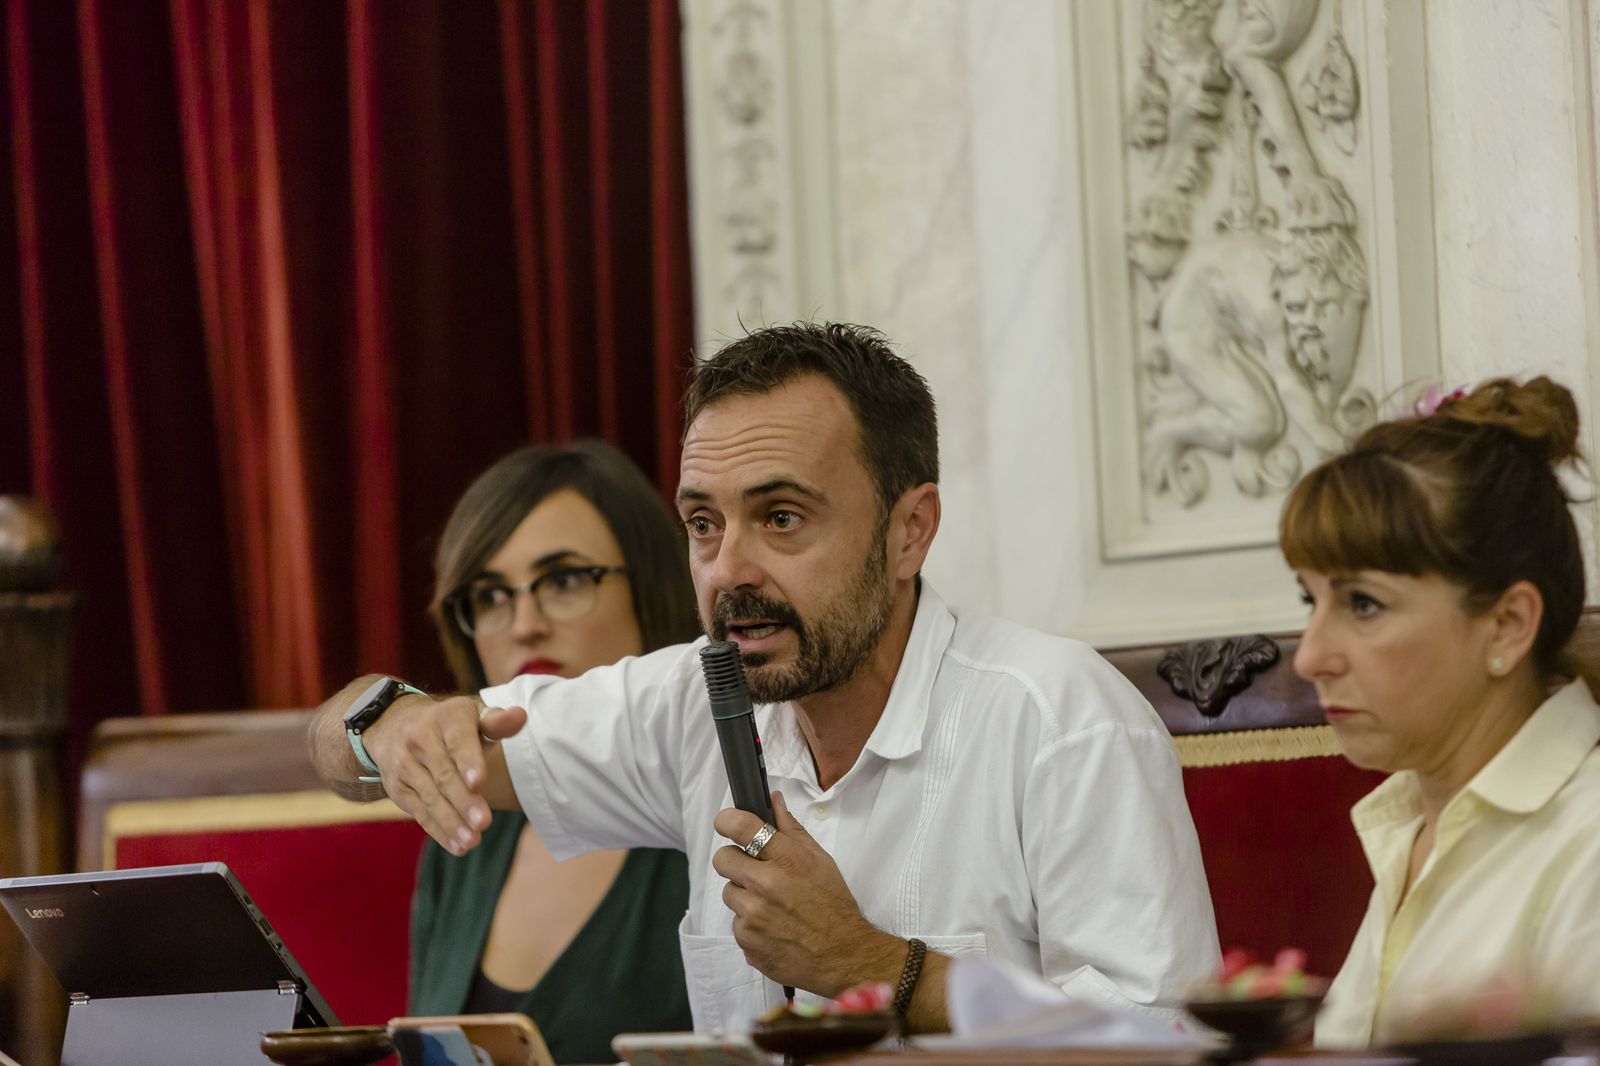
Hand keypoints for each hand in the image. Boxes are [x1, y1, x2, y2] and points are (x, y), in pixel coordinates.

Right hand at [363, 694, 526, 854]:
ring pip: (430, 797)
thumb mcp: (472, 716)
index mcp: (446, 718)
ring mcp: (405, 765)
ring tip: (473, 840)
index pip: (458, 741)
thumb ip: (497, 721)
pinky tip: (458, 846)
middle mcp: (420, 740)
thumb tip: (520, 716)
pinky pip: (420, 812)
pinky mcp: (398, 789)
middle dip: (464, 800)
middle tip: (484, 822)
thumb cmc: (449, 724)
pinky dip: (439, 831)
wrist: (393, 725)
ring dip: (451, 822)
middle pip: (444, 774)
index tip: (479, 781)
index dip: (468, 760)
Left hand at [711, 791, 898, 994]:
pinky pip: (736, 924)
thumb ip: (792, 829)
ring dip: (744, 896)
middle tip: (753, 871)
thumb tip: (774, 800)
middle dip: (735, 862)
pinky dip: (750, 924)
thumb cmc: (833, 904)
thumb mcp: (820, 860)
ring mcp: (753, 916)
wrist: (843, 955)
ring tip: (771, 905)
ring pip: (729, 893)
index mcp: (787, 860)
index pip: (741, 827)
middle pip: (722, 859)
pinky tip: (773, 927)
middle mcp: (766, 885)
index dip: (728, 821)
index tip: (726, 824)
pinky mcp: (747, 942)